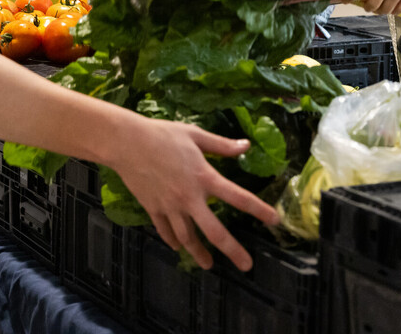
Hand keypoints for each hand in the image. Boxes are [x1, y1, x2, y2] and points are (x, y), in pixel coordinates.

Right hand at [111, 119, 280, 271]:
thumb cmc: (162, 135)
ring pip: (188, 237)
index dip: (258, 209)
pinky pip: (165, 230)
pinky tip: (178, 247)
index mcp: (204, 177)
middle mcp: (189, 197)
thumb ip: (221, 145)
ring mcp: (170, 206)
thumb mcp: (195, 135)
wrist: (126, 143)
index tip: (274, 220)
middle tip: (246, 265)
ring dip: (200, 252)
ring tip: (209, 265)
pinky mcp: (153, 208)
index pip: (238, 197)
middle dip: (232, 250)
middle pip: (214, 230)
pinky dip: (173, 240)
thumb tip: (246, 146)